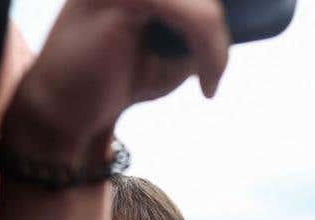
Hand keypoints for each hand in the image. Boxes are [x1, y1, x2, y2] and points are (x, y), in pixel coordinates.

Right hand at [2, 0, 230, 163]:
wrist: (67, 113)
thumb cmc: (116, 81)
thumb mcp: (169, 50)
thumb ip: (198, 29)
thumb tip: (247, 19)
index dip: (215, 22)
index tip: (217, 59)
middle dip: (218, 31)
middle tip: (212, 73)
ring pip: (203, 5)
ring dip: (217, 46)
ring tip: (208, 80)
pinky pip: (194, 17)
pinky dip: (211, 52)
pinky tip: (205, 83)